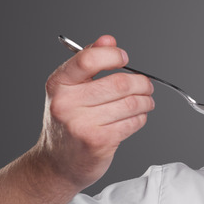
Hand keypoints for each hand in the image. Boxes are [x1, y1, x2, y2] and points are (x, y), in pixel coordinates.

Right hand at [34, 35, 154, 190]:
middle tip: (146, 86)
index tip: (125, 58)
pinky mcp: (97, 142)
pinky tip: (137, 117)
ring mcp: (81, 124)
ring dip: (146, 101)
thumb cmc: (68, 122)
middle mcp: (66, 103)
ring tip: (146, 102)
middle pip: (119, 83)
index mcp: (58, 84)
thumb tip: (108, 39)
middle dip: (141, 83)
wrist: (56, 164)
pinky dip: (141, 118)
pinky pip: (132, 123)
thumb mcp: (70, 89)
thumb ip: (89, 61)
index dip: (113, 55)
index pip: (89, 59)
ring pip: (130, 103)